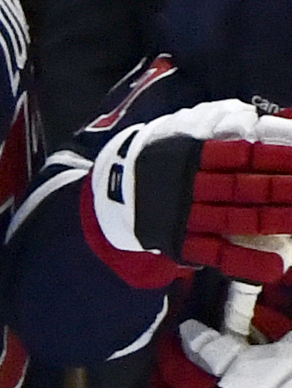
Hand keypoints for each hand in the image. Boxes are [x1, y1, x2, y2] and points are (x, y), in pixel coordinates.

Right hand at [89, 98, 291, 290]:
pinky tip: (276, 267)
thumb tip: (280, 121)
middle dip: (283, 189)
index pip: (243, 153)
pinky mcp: (180, 243)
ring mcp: (185, 217)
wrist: (113, 185)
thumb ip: (230, 119)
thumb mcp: (191, 124)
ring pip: (235, 219)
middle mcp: (188, 185)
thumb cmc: (168, 150)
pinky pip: (215, 254)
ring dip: (274, 221)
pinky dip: (245, 262)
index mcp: (193, 151)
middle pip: (243, 187)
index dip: (277, 155)